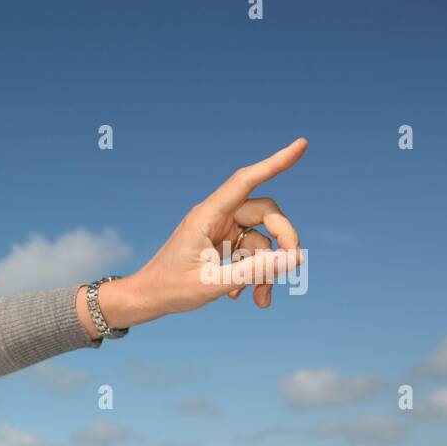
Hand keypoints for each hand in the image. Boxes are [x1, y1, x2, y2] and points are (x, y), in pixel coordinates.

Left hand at [111, 138, 307, 324]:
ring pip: (261, 240)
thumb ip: (254, 271)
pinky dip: (252, 273)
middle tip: (294, 267)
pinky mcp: (221, 245)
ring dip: (266, 269)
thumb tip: (295, 259)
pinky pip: (250, 253)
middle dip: (283, 239)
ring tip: (261, 301)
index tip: (302, 144)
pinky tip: (243, 296)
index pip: (246, 181)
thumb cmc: (169, 290)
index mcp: (207, 216)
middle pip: (265, 213)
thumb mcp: (213, 284)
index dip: (275, 163)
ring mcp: (219, 231)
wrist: (145, 300)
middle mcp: (215, 217)